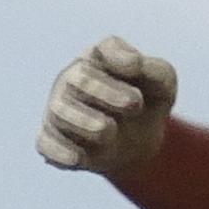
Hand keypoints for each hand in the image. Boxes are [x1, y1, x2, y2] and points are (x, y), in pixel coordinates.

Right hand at [36, 37, 177, 175]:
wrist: (137, 143)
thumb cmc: (147, 104)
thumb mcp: (162, 86)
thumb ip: (155, 71)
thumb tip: (133, 63)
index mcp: (101, 58)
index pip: (106, 50)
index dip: (119, 57)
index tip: (136, 68)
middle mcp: (74, 78)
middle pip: (79, 80)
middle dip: (105, 93)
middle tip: (134, 105)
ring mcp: (59, 108)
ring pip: (60, 112)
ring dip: (85, 122)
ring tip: (109, 131)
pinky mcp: (52, 138)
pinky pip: (46, 143)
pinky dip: (59, 151)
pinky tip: (76, 159)